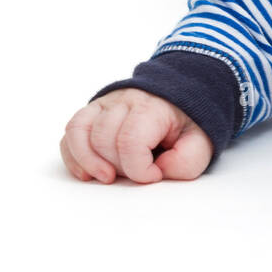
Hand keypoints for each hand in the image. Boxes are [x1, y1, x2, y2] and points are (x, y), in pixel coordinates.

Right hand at [60, 88, 213, 182]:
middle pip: (104, 138)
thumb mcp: (200, 142)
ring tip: (107, 177)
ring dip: (90, 162)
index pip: (130, 140)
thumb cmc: (186, 123)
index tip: (154, 175)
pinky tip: (88, 173)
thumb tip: (156, 172)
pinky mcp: (93, 112)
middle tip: (136, 174)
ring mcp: (105, 103)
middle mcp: (124, 100)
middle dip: (118, 166)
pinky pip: (71, 132)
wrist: (181, 94)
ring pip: (80, 132)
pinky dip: (73, 155)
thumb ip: (186, 161)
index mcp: (153, 106)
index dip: (139, 169)